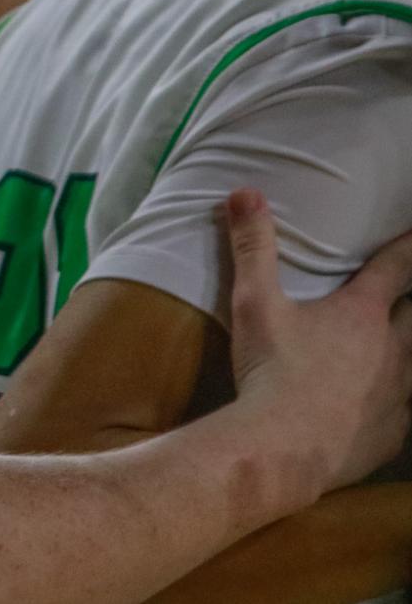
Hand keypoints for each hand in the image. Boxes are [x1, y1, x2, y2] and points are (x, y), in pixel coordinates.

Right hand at [226, 189, 411, 496]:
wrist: (285, 448)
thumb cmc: (271, 371)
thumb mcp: (254, 303)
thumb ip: (252, 248)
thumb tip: (245, 193)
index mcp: (361, 312)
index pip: (396, 267)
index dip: (408, 248)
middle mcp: (392, 348)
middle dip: (411, 302)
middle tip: (404, 296)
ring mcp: (399, 392)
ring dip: (409, 349)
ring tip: (399, 348)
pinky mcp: (394, 431)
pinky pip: (408, 408)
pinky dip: (401, 399)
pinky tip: (388, 404)